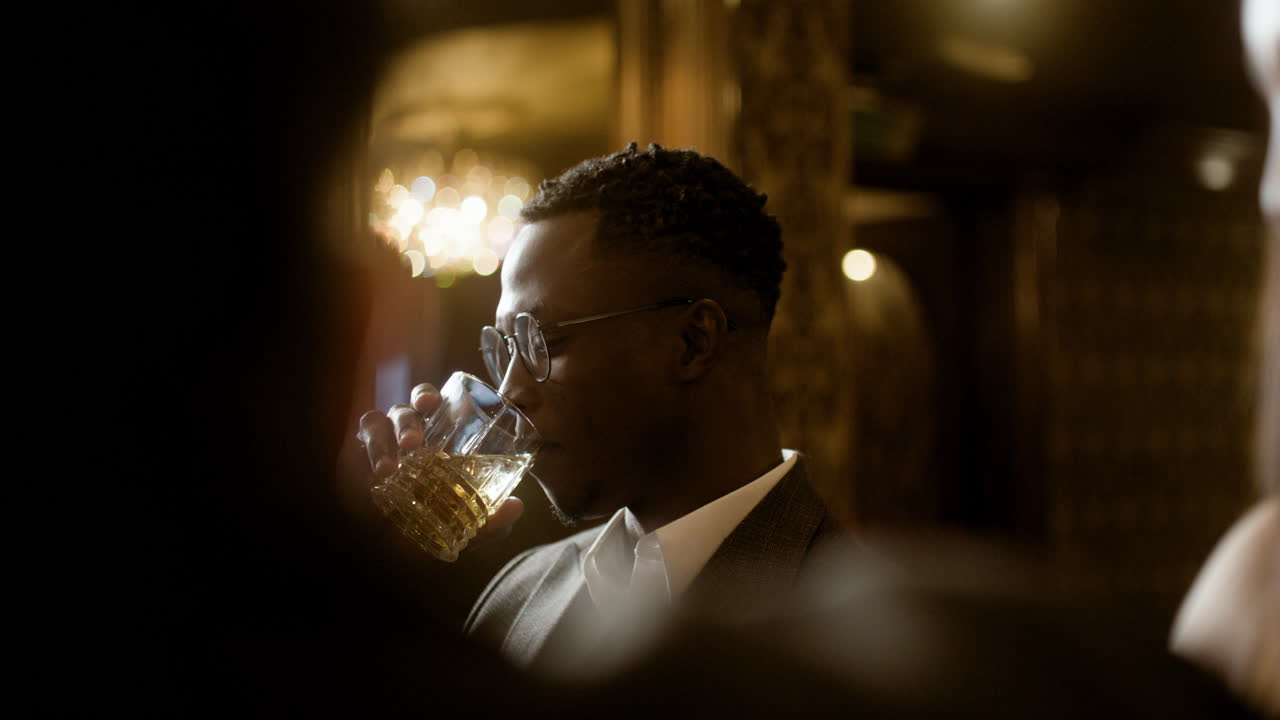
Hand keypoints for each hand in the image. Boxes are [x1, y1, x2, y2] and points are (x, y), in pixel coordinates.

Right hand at [357, 382, 524, 545]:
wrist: (403, 549)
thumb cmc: (440, 524)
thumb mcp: (471, 526)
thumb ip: (495, 520)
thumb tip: (516, 507)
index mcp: (434, 436)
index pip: (429, 403)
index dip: (427, 395)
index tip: (433, 403)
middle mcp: (406, 434)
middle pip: (403, 410)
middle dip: (407, 421)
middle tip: (413, 445)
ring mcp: (380, 445)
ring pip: (376, 423)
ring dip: (381, 440)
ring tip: (387, 469)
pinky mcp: (357, 460)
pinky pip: (356, 447)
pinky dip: (364, 456)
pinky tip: (374, 476)